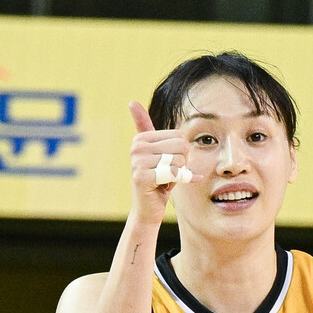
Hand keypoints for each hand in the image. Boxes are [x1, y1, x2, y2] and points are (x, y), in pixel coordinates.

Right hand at [127, 102, 199, 224]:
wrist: (148, 210)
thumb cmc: (159, 182)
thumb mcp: (160, 153)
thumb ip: (153, 133)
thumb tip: (131, 102)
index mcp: (141, 138)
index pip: (180, 136)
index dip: (181, 155)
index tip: (167, 165)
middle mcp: (136, 147)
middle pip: (181, 146)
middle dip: (181, 165)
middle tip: (167, 175)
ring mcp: (137, 162)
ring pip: (178, 161)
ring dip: (177, 176)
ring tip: (163, 181)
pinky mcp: (140, 177)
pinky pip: (171, 174)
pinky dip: (174, 183)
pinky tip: (162, 188)